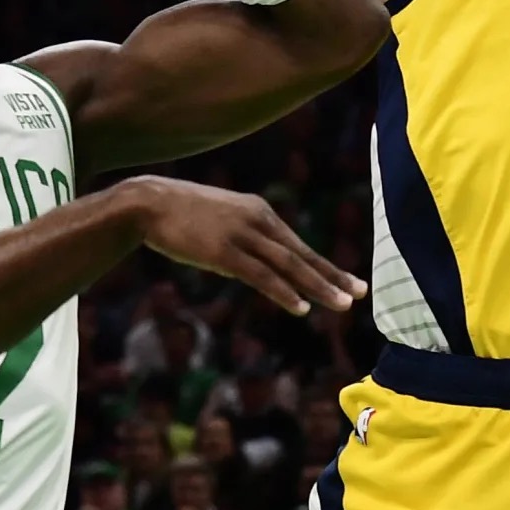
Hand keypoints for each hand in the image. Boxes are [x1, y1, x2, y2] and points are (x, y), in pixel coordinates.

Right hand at [127, 177, 365, 315]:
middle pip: (302, 255)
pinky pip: (261, 275)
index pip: (300, 246)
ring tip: (342, 304)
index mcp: (260, 212)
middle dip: (333, 276)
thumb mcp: (223, 220)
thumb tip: (259, 267)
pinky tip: (301, 306)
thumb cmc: (182, 214)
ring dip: (318, 286)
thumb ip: (246, 239)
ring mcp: (242, 236)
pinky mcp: (224, 252)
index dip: (327, 267)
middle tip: (360, 294)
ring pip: (289, 266)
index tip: (352, 282)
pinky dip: (283, 291)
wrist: (149, 202)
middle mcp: (258, 221)